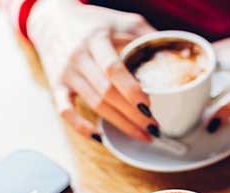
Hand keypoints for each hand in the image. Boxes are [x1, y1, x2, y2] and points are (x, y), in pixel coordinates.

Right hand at [28, 0, 157, 141]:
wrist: (52, 18)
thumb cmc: (95, 22)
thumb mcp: (122, 20)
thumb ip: (147, 35)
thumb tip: (177, 54)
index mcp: (96, 39)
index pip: (113, 69)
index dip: (131, 90)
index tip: (149, 107)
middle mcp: (78, 56)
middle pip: (106, 93)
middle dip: (132, 115)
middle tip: (154, 128)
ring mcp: (66, 72)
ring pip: (93, 104)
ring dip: (119, 124)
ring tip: (142, 135)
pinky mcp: (56, 84)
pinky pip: (65, 110)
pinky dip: (80, 126)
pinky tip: (100, 137)